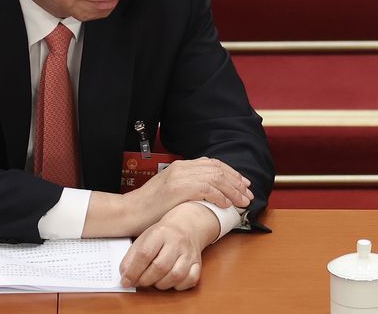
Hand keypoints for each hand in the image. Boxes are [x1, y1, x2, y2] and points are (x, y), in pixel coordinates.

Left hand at [120, 202, 217, 290]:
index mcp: (160, 232)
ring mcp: (189, 253)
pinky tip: (170, 281)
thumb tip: (124, 277)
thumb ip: (132, 257)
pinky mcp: (198, 263)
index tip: (125, 281)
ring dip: (161, 284)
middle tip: (139, 282)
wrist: (188, 224)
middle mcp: (177, 242)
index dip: (133, 271)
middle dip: (145, 280)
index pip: (144, 254)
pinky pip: (191, 280)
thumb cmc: (162, 234)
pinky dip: (178, 286)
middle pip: (160, 266)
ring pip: (176, 275)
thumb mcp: (144, 238)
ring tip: (154, 281)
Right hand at [134, 157, 252, 217]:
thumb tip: (210, 193)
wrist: (129, 212)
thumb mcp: (171, 192)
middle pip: (218, 169)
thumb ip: (189, 187)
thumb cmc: (149, 208)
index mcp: (182, 166)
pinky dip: (220, 196)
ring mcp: (180, 176)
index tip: (243, 184)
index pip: (213, 164)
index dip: (231, 173)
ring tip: (243, 202)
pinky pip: (207, 189)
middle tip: (248, 194)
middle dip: (237, 182)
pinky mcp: (178, 188)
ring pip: (216, 178)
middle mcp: (183, 167)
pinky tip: (227, 204)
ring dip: (233, 190)